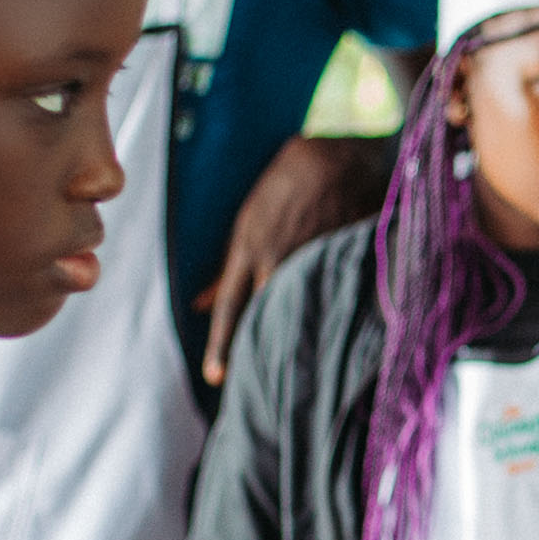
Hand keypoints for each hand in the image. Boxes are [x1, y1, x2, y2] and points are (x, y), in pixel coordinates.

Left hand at [200, 137, 390, 384]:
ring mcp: (310, 262)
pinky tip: (330, 333)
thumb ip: (226, 268)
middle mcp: (277, 260)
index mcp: (249, 248)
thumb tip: (198, 303)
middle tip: (256, 380)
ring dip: (291, 335)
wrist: (340, 159)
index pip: (229, 306)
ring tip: (292, 364)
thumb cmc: (286, 182)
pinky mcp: (339, 262)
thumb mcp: (248, 220)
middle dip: (258, 348)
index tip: (215, 376)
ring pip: (294, 310)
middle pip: (262, 316)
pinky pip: (328, 298)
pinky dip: (324, 314)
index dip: (221, 343)